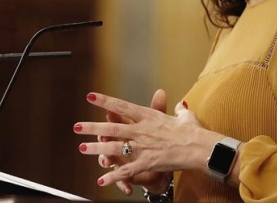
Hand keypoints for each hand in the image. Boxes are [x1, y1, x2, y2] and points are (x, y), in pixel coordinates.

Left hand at [74, 91, 215, 190]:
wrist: (200, 148)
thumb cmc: (193, 132)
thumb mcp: (184, 116)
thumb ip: (177, 110)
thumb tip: (180, 104)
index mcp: (148, 116)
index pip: (122, 107)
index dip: (104, 102)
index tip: (90, 97)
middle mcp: (142, 130)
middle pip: (112, 128)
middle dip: (92, 128)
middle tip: (76, 127)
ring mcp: (143, 147)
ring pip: (114, 148)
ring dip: (96, 149)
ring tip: (82, 148)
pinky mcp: (147, 163)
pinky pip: (126, 171)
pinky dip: (113, 176)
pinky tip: (101, 180)